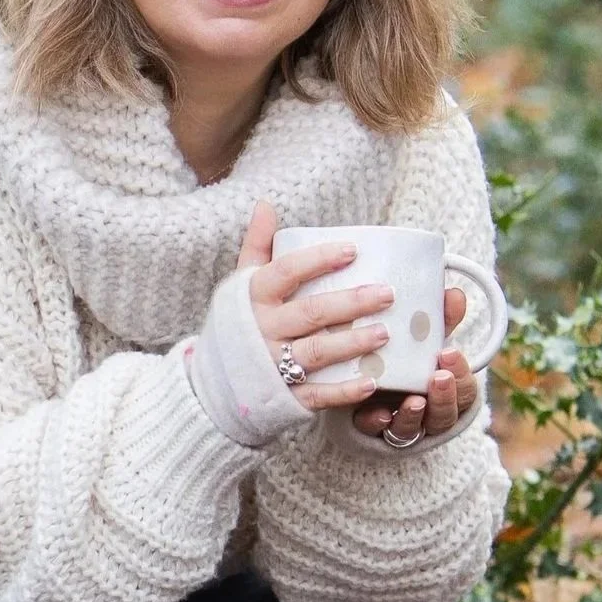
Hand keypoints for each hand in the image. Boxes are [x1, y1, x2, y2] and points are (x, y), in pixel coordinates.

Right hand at [235, 199, 393, 412]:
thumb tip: (265, 204)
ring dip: (352, 343)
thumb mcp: (241, 284)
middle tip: (387, 293)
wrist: (214, 382)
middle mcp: (262, 330)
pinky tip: (372, 381)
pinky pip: (316, 394)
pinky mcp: (284, 397)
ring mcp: (272, 366)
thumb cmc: (238, 324)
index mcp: (254, 298)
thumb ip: (257, 246)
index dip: (318, 260)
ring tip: (385, 333)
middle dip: (350, 303)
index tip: (352, 251)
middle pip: (310, 312)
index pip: (286, 272)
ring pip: (316, 352)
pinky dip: (344, 391)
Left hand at [348, 287, 479, 442]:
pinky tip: (378, 413)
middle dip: (444, 397)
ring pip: (415, 429)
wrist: (357, 376)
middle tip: (438, 376)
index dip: (461, 374)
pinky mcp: (371, 428)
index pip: (464, 388)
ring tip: (413, 400)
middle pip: (446, 415)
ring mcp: (401, 423)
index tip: (449, 353)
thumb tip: (454, 294)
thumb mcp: (422, 339)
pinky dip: (378, 423)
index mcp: (446, 390)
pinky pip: (376, 433)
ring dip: (415, 415)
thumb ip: (439, 321)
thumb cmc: (404, 355)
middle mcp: (427, 412)